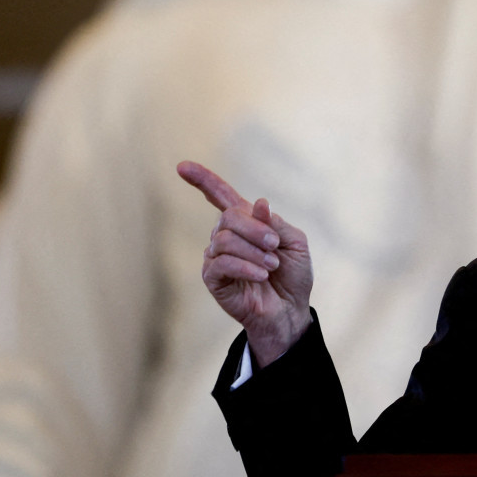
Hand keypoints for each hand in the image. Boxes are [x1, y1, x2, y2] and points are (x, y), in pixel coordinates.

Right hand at [179, 160, 312, 366]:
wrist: (291, 310)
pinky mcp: (213, 279)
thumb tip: (258, 203)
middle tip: (275, 246)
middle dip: (256, 229)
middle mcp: (226, 236)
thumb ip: (276, 222)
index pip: (220, 195)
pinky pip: (221, 263)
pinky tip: (261, 276)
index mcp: (246, 222)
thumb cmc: (293, 275)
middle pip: (228, 216)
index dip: (202, 180)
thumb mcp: (295, 243)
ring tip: (271, 266)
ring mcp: (216, 257)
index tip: (182, 166)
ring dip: (254, 251)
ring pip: (224, 239)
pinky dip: (246, 266)